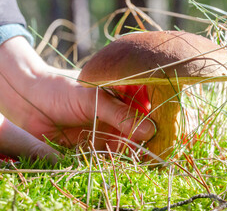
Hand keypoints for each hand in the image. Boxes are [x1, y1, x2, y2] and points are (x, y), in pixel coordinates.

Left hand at [0, 36, 154, 153]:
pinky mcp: (93, 148)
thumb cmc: (61, 89)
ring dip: (134, 154)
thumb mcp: (93, 98)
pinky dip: (117, 162)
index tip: (170, 132)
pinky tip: (125, 164)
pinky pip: (109, 157)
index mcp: (121, 98)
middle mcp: (116, 116)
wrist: (27, 99)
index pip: (146, 111)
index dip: (158, 121)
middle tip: (160, 152)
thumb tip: (150, 130)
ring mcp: (105, 132)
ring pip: (126, 146)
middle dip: (149, 142)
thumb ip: (120, 114)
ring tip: (145, 160)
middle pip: (139, 132)